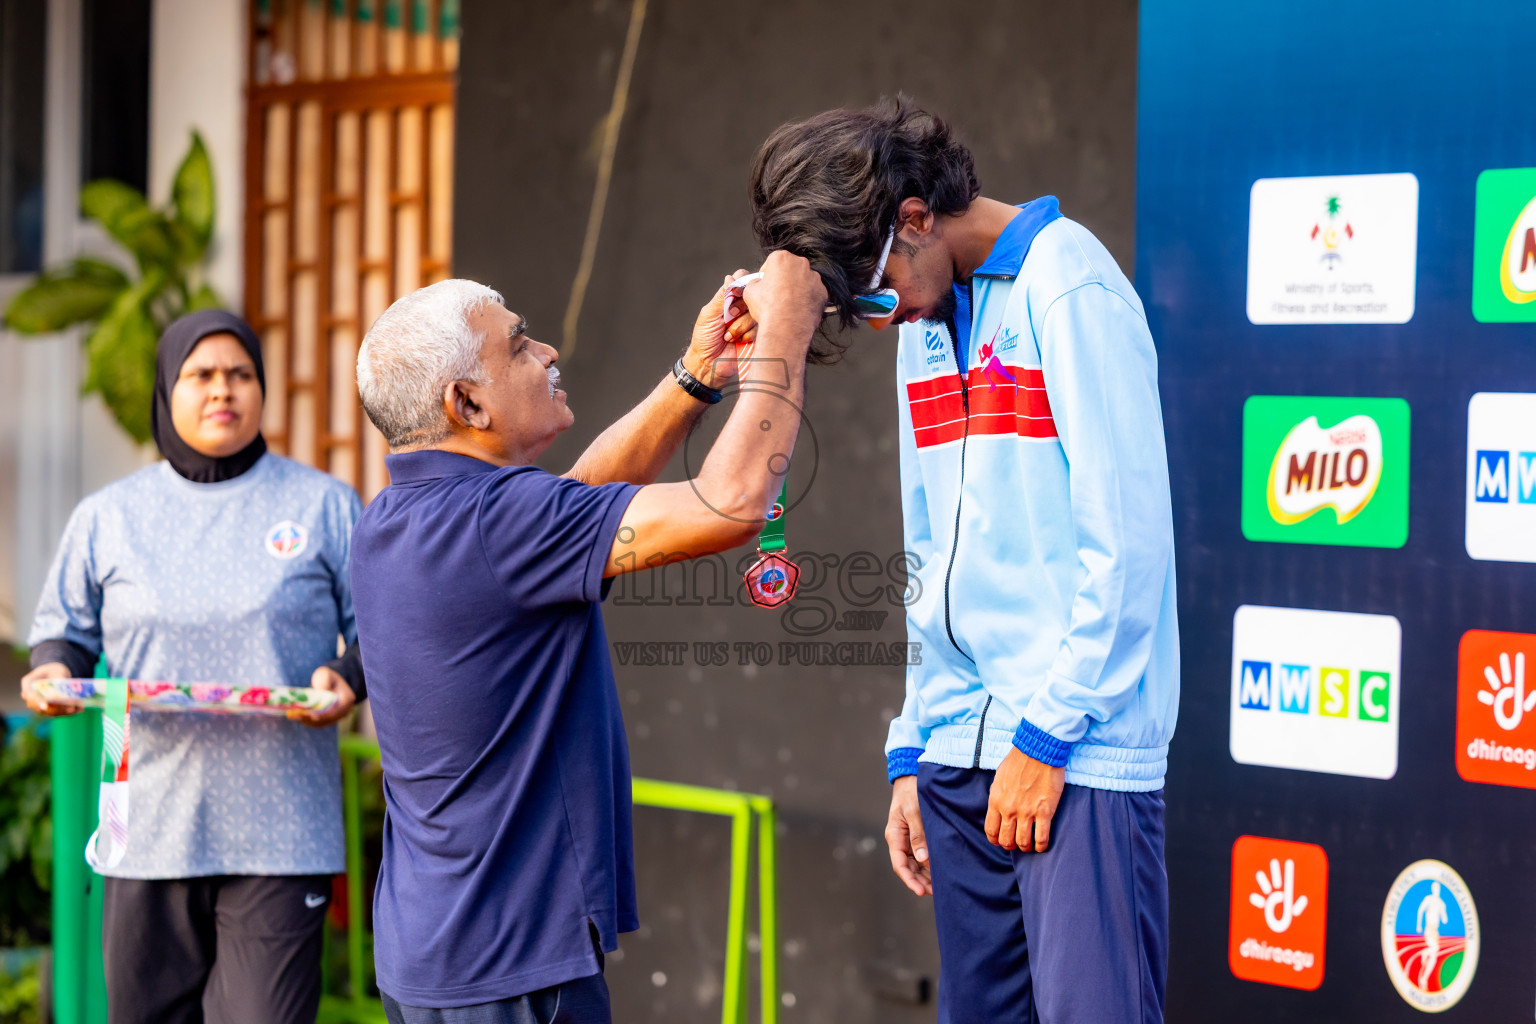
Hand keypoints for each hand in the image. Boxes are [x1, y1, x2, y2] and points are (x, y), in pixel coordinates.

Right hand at [20, 662, 81, 716]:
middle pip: (41, 707)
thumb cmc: (54, 670)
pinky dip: (70, 712)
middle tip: (71, 708)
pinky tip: (80, 709)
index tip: (45, 706)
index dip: (37, 701)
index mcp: (28, 684)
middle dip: (57, 709)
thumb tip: (66, 692)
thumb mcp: (57, 671)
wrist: (55, 674)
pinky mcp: (49, 710)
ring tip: (79, 708)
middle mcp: (31, 697)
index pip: (29, 695)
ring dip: (66, 711)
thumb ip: (59, 679)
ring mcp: (39, 705)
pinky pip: (59, 713)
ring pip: (51, 712)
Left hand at [291, 666, 355, 727]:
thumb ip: (324, 681)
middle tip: (298, 716)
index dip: (323, 715)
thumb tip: (322, 690)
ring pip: (323, 723)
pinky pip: (320, 723)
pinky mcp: (330, 719)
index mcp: (347, 699)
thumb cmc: (327, 676)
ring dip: (309, 722)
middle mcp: (345, 710)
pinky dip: (309, 722)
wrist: (330, 681)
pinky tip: (298, 718)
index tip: (311, 715)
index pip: (335, 711)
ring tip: (295, 717)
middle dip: (312, 719)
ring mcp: (338, 716)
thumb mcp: (325, 674)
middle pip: (328, 719)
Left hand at [684, 270, 756, 390]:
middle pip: (753, 294)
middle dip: (740, 308)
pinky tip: (739, 342)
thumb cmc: (704, 339)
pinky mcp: (759, 334)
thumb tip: (730, 278)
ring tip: (730, 336)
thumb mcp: (709, 314)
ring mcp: (752, 320)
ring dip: (742, 325)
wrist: (708, 364)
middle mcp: (743, 307)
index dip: (742, 285)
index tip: (734, 296)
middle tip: (729, 318)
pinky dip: (748, 335)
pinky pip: (761, 328)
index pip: (742, 278)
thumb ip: (722, 296)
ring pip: (758, 312)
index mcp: (730, 298)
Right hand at [739, 251, 825, 358]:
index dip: (767, 274)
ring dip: (797, 289)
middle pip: (790, 269)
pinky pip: (813, 294)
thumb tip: (757, 284)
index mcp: (782, 258)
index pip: (773, 261)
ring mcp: (814, 278)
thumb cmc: (768, 308)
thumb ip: (754, 283)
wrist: (786, 328)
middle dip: (784, 279)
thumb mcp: (750, 292)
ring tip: (788, 305)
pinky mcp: (823, 292)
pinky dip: (807, 300)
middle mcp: (801, 264)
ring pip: (804, 281)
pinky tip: (798, 310)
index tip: (766, 284)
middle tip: (777, 295)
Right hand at [885, 776, 931, 895]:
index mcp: (894, 835)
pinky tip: (937, 871)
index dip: (910, 880)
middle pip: (907, 867)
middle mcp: (900, 839)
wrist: (911, 775)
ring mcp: (907, 837)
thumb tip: (922, 858)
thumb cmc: (911, 790)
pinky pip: (920, 854)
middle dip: (919, 881)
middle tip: (934, 893)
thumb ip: (918, 834)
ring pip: (914, 863)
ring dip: (923, 875)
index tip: (921, 891)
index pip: (900, 864)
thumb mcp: (914, 811)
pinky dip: (927, 864)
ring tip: (937, 887)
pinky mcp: (916, 834)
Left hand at [985, 747, 1064, 852]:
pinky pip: (1041, 838)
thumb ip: (998, 796)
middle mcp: (1009, 810)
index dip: (995, 840)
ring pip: (1023, 842)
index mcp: (996, 801)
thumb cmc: (1019, 760)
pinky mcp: (1045, 812)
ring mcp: (1027, 812)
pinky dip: (1041, 846)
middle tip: (1016, 843)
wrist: (1039, 750)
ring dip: (1025, 847)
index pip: (991, 830)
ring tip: (1029, 845)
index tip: (1000, 841)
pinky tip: (1041, 845)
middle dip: (1010, 845)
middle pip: (1006, 840)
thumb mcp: (999, 778)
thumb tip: (999, 808)